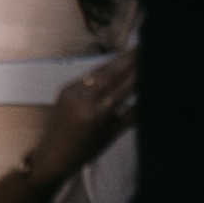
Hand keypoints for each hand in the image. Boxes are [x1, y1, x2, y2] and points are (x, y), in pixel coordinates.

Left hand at [26, 49, 136, 183]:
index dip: (137, 74)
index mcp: (95, 113)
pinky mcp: (64, 88)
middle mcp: (81, 98)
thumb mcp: (112, 135)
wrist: (53, 154)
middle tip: (143, 47)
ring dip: (116, 61)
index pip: (122, 89)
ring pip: (98, 72)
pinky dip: (102, 70)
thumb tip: (148, 98)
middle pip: (109, 74)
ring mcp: (70, 91)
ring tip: (133, 51)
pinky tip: (114, 63)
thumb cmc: (86, 151)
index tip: (150, 61)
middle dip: (127, 60)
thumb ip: (130, 116)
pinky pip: (87, 77)